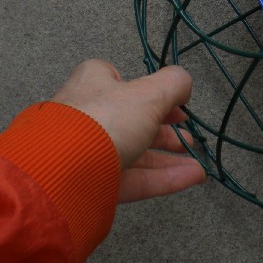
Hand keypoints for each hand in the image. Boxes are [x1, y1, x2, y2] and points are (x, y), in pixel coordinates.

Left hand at [52, 59, 206, 202]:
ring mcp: (90, 152)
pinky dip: (164, 178)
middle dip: (166, 130)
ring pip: (136, 152)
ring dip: (170, 157)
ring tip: (197, 162)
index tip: (174, 102)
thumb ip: (173, 84)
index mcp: (94, 84)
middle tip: (188, 136)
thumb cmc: (103, 121)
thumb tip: (185, 83)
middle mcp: (89, 115)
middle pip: (134, 120)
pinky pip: (135, 179)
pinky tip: (192, 177)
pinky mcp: (95, 183)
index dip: (149, 90)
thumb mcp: (148, 94)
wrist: (64, 173)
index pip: (120, 80)